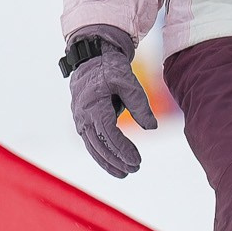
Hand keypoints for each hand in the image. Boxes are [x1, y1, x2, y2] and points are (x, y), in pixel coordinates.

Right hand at [62, 24, 154, 178]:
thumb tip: (151, 127)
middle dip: (116, 160)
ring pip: (93, 147)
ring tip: (125, 173)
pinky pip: (91, 142)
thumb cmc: (110, 67)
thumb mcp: (128, 81)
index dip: (123, 149)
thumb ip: (140, 104)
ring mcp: (80, 119)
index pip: (109, 134)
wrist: (91, 57)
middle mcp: (83, 115)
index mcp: (93, 105)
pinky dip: (101, 155)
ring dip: (108, 162)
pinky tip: (114, 164)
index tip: (137, 161)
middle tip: (134, 169)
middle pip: (99, 145)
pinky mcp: (82, 121)